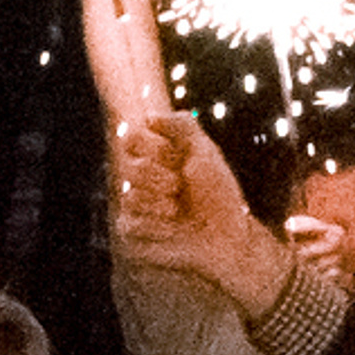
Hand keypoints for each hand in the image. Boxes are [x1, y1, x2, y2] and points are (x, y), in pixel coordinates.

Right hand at [113, 114, 288, 316]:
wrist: (226, 238)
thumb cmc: (219, 196)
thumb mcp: (206, 152)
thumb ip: (181, 126)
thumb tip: (149, 117)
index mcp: (158, 156)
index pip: (133, 139)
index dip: (154, 148)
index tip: (177, 159)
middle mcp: (145, 179)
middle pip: (131, 168)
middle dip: (160, 179)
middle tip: (180, 188)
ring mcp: (137, 206)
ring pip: (129, 197)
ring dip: (159, 204)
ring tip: (178, 211)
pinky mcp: (135, 232)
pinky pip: (129, 223)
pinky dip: (154, 226)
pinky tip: (171, 230)